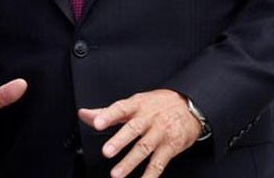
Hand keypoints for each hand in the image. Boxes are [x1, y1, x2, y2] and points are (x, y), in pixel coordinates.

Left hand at [78, 89, 202, 177]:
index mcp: (137, 106)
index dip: (108, 116)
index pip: (120, 108)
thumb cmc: (157, 105)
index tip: (96, 123)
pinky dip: (150, 174)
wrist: (189, 106)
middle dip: (119, 141)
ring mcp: (160, 133)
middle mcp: (148, 119)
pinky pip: (159, 163)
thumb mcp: (133, 103)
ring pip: (144, 148)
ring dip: (130, 162)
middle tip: (106, 151)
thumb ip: (107, 112)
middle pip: (133, 129)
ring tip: (116, 174)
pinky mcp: (170, 147)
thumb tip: (84, 114)